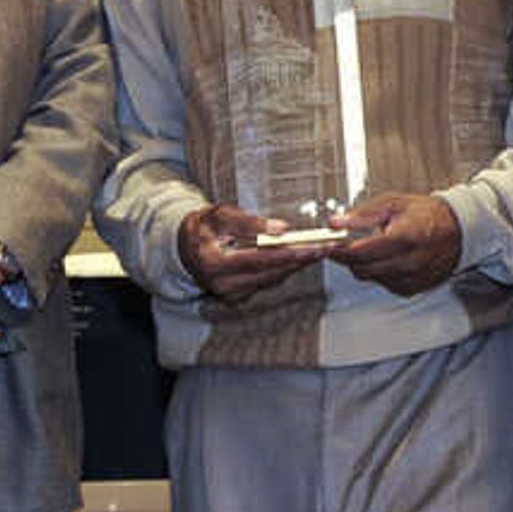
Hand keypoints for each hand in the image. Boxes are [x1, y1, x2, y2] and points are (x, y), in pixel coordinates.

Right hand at [177, 203, 324, 307]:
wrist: (185, 247)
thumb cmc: (203, 226)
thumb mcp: (220, 214)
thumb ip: (248, 222)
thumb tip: (281, 230)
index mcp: (215, 262)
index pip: (260, 258)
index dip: (290, 252)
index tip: (314, 246)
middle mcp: (222, 284)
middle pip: (271, 272)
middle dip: (301, 259)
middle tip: (327, 247)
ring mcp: (230, 294)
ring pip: (272, 280)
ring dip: (296, 266)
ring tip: (319, 251)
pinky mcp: (237, 297)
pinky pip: (266, 283)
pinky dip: (283, 270)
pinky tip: (299, 259)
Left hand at [325, 191, 462, 295]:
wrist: (459, 231)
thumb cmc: (429, 214)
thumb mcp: (394, 203)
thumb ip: (362, 214)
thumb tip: (336, 223)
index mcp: (403, 238)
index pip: (360, 251)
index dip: (338, 250)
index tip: (326, 246)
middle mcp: (408, 263)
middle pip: (361, 268)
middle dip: (347, 257)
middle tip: (344, 243)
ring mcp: (410, 278)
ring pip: (369, 277)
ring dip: (363, 263)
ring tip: (374, 246)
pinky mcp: (411, 289)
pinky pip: (382, 283)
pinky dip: (378, 271)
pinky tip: (388, 257)